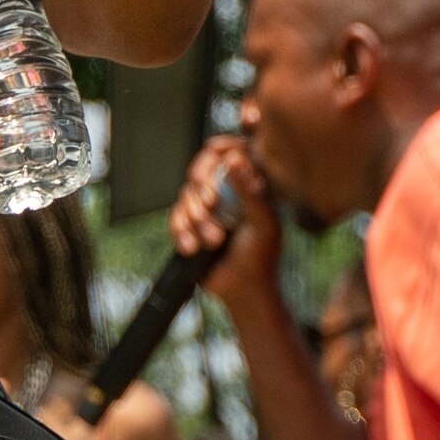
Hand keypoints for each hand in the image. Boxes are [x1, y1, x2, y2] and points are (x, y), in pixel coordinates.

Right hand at [173, 136, 285, 318]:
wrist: (242, 291)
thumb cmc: (261, 257)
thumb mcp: (263, 223)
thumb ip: (250, 191)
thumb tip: (235, 159)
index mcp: (250, 186)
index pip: (231, 154)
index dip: (220, 149)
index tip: (213, 150)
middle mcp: (227, 192)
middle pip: (202, 169)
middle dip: (204, 187)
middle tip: (211, 204)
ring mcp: (207, 208)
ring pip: (187, 194)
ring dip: (196, 219)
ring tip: (214, 241)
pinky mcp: (190, 225)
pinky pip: (175, 217)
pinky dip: (181, 232)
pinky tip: (193, 249)